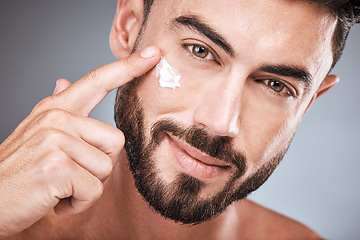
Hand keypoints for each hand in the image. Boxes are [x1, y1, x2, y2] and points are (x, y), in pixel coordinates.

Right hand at [0, 46, 160, 235]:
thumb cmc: (19, 171)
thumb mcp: (36, 133)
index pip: (98, 80)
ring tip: (61, 186)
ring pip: (106, 167)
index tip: (153, 55)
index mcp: (56, 109)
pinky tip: (57, 200)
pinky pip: (93, 190)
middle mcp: (56, 118)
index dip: (128, 67)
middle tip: (70, 175)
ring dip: (88, 187)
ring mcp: (55, 140)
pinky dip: (79, 203)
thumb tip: (65, 82)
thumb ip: (57, 107)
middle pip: (115, 141)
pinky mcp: (57, 167)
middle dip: (99, 166)